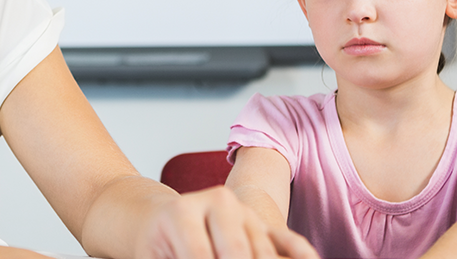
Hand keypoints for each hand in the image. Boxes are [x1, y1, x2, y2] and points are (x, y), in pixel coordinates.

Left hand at [134, 186, 318, 258]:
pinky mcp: (264, 224)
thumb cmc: (158, 246)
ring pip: (262, 252)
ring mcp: (245, 212)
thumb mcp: (155, 258)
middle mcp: (218, 204)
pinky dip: (301, 255)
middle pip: (236, 253)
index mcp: (183, 211)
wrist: (164, 219)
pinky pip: (290, 242)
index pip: (198, 255)